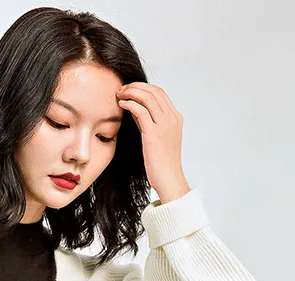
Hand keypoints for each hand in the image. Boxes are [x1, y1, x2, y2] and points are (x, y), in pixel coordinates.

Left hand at [116, 82, 189, 201]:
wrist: (168, 179)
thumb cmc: (161, 162)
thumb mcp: (157, 138)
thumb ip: (148, 122)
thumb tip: (135, 109)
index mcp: (175, 118)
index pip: (160, 93)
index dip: (143, 87)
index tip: (130, 89)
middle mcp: (172, 118)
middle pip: (154, 91)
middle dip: (136, 86)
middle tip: (121, 89)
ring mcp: (164, 125)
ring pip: (148, 97)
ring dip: (131, 92)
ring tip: (119, 94)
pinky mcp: (154, 134)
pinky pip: (141, 110)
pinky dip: (130, 103)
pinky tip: (121, 104)